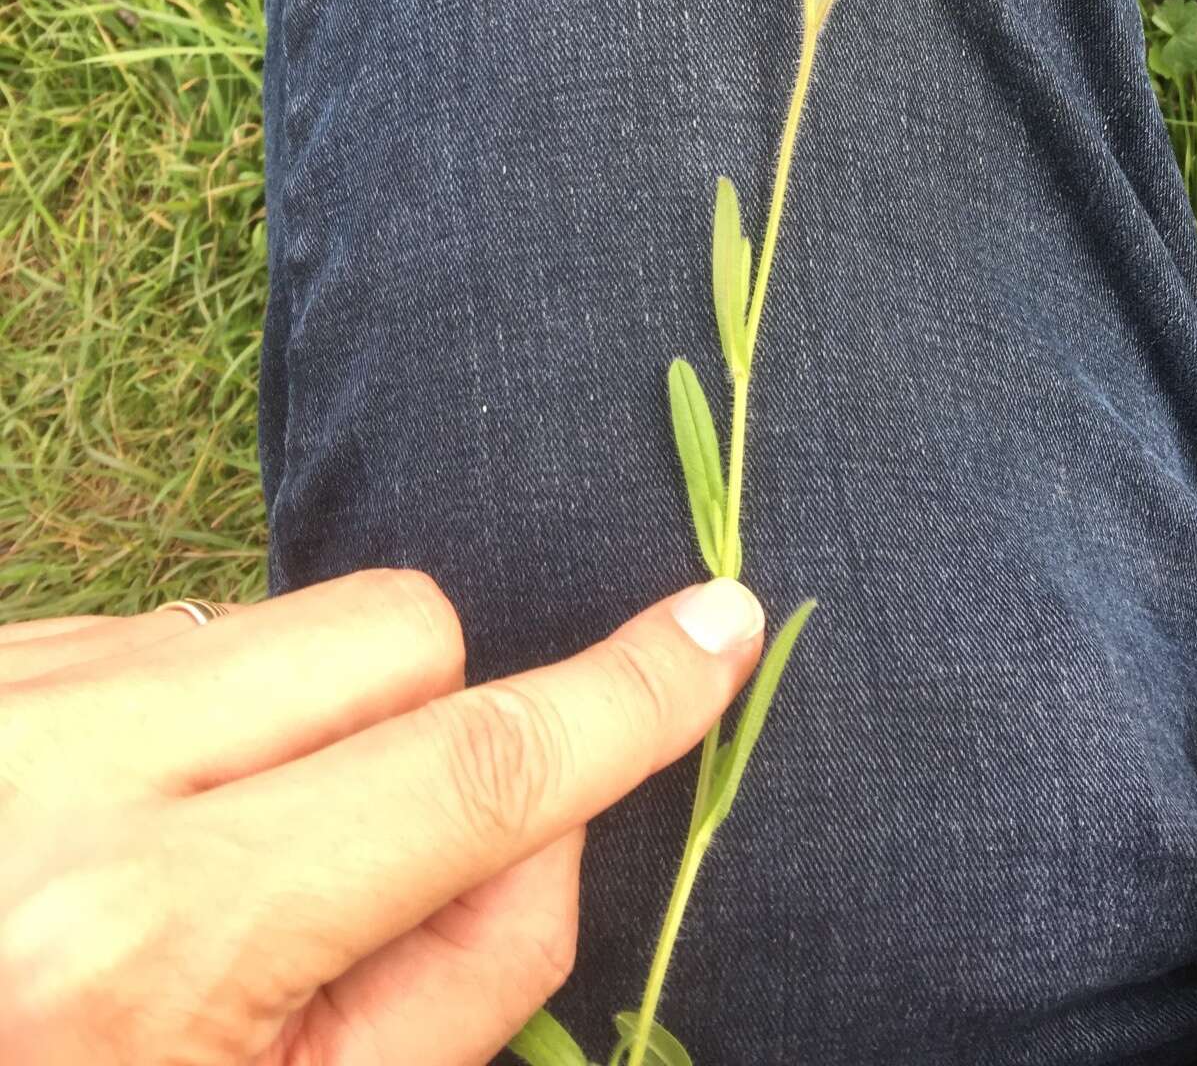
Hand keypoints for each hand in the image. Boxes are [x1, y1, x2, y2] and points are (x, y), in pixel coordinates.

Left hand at [0, 568, 765, 1064]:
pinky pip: (177, 622)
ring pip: (284, 615)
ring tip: (192, 861)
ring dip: (298, 721)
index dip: (624, 702)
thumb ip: (451, 986)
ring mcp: (16, 684)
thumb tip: (557, 816)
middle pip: (396, 630)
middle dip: (428, 723)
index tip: (720, 629)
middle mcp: (67, 770)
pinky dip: (194, 710)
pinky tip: (105, 821)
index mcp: (150, 939)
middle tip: (343, 874)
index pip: (470, 772)